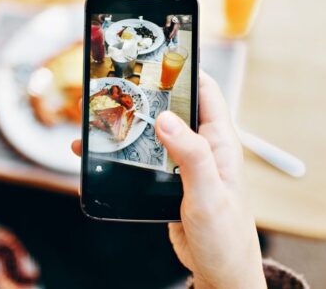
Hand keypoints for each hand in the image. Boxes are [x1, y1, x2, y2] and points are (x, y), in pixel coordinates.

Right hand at [70, 72, 265, 288]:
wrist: (218, 270)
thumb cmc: (225, 236)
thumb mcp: (209, 195)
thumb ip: (191, 156)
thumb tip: (166, 119)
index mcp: (218, 142)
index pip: (205, 92)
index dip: (185, 70)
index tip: (159, 57)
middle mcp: (201, 146)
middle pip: (172, 108)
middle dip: (146, 94)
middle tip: (117, 85)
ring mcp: (183, 162)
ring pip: (153, 131)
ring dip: (130, 122)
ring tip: (99, 116)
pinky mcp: (168, 179)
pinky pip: (144, 156)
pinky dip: (124, 150)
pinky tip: (102, 151)